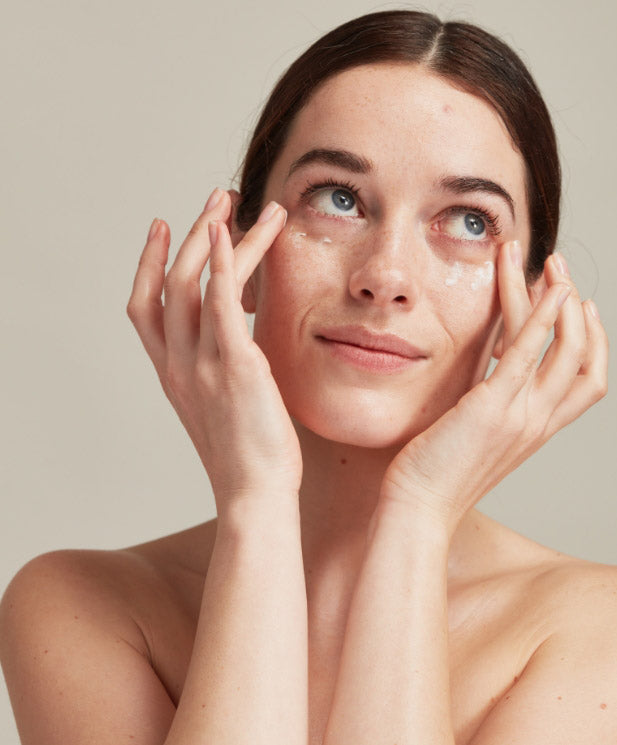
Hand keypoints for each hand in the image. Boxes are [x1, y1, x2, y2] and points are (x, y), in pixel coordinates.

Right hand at [126, 189, 302, 514]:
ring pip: (196, 283)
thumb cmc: (248, 458)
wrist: (255, 495)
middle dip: (190, 234)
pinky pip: (220, 304)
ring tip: (236, 199)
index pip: (145, 309)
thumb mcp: (222, 410)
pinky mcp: (234, 367)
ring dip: (214, 233)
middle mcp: (178, 365)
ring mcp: (201, 365)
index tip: (163, 229)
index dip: (149, 265)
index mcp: (172, 375)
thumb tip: (244, 353)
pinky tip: (230, 232)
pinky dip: (222, 264)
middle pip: (171, 284)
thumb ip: (222, 375)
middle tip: (216, 198)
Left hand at [377, 242, 607, 537]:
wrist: (417, 509)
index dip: (591, 340)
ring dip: (559, 299)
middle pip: (582, 358)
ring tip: (548, 261)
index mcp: (535, 430)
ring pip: (563, 349)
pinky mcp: (493, 407)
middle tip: (559, 267)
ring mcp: (521, 416)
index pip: (587, 382)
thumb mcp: (470, 433)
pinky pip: (527, 353)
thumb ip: (484, 401)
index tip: (577, 305)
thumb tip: (479, 368)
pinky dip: (541, 317)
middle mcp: (538, 423)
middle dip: (579, 309)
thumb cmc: (433, 473)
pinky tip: (541, 288)